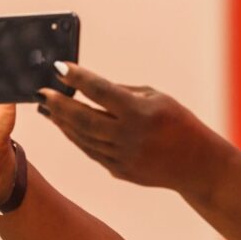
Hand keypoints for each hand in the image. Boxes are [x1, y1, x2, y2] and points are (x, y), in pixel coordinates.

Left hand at [39, 62, 230, 195]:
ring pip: (82, 137)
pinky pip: (91, 151)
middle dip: (59, 104)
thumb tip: (88, 87)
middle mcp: (130, 135)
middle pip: (83, 118)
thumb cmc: (179, 123)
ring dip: (62, 122)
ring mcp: (123, 156)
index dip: (77, 78)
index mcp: (141, 112)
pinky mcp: (120, 171)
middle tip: (42, 92)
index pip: (100, 91)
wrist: (198, 164)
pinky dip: (76, 137)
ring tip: (48, 108)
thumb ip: (123, 93)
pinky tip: (66, 126)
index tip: (59, 68)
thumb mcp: (158, 98)